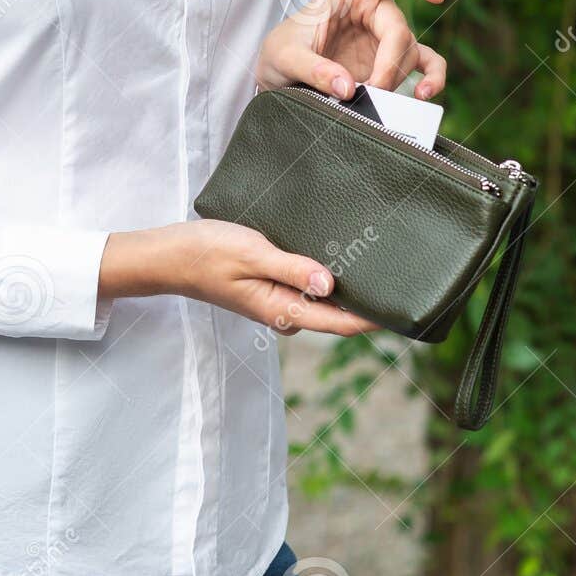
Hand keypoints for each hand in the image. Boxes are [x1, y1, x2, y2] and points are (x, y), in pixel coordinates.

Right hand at [99, 221, 376, 335]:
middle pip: (338, 314)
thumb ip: (292, 269)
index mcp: (281, 310)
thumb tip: (331, 284)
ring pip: (324, 300)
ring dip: (348, 287)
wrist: (169, 255)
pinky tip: (339, 257)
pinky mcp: (272, 286)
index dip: (376, 319)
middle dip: (368, 302)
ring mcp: (278, 300)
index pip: (341, 322)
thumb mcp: (251, 254)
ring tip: (379, 265)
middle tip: (403, 279)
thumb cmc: (206, 253)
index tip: (406, 310)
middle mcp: (284, 311)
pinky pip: (308, 286)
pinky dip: (327, 276)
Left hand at [257, 0, 445, 100]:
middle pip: (399, 28)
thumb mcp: (283, 56)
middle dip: (388, 63)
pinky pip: (424, 64)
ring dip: (396, 78)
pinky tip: (424, 94)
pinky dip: (431, 78)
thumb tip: (347, 88)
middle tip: (370, 91)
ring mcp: (382, 37)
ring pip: (409, 52)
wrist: (277, 77)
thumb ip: (312, 69)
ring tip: (376, 99)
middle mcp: (372, 9)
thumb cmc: (279, 53)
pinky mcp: (387, 62)